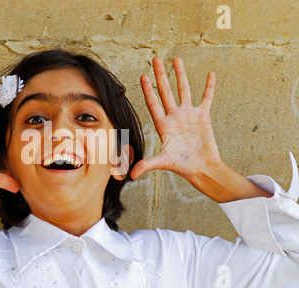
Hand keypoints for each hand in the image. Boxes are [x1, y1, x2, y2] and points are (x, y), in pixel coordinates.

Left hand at [131, 57, 222, 181]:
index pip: (153, 103)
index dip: (147, 90)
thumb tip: (130, 175)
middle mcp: (174, 116)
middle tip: (155, 59)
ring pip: (183, 90)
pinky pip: (206, 98)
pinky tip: (210, 74)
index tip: (142, 76)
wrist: (201, 168)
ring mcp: (189, 115)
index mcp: (163, 124)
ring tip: (176, 59)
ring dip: (180, 75)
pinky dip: (209, 87)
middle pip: (165, 91)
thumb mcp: (163, 162)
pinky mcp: (203, 116)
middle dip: (160, 75)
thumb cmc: (181, 165)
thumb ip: (147, 165)